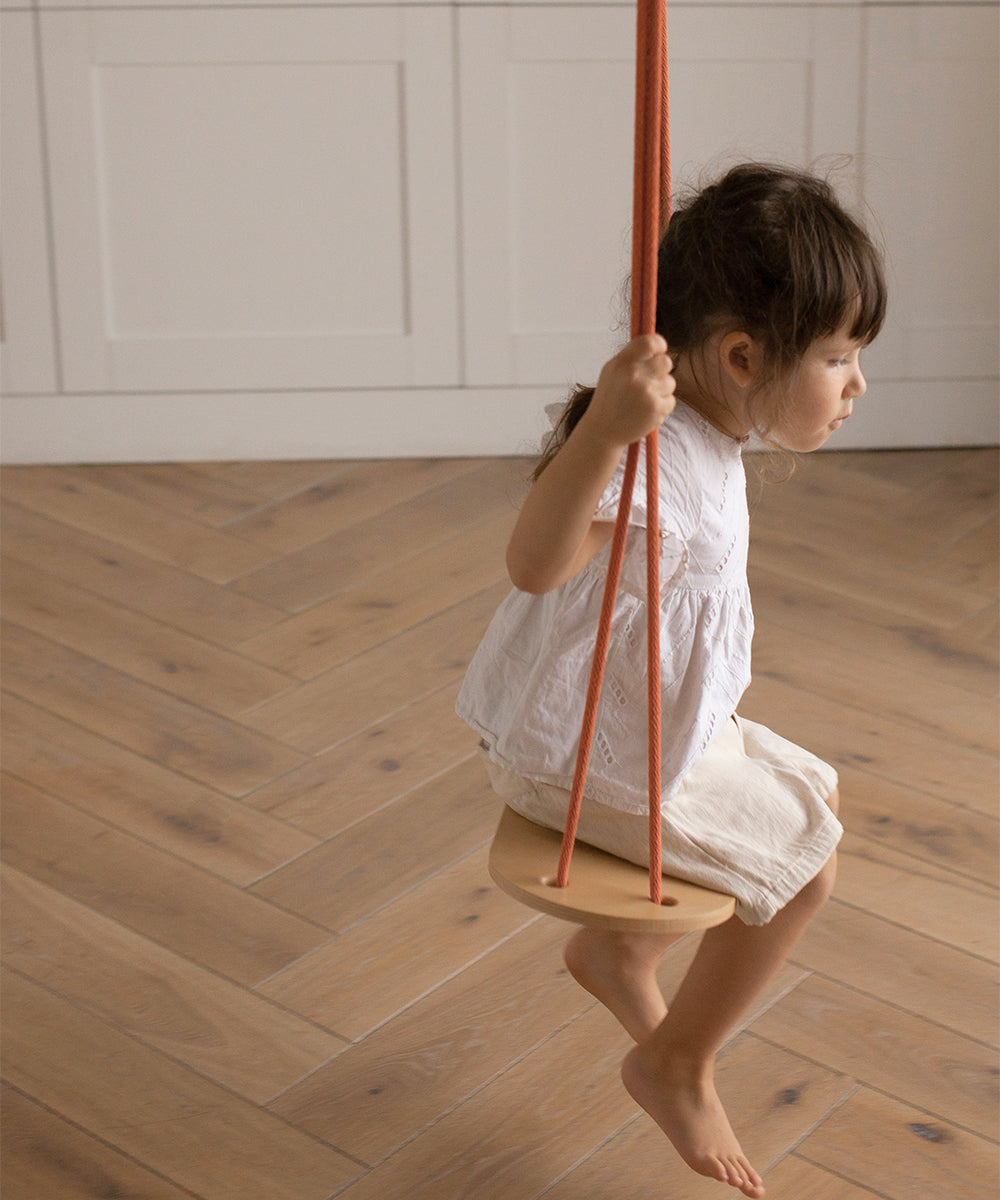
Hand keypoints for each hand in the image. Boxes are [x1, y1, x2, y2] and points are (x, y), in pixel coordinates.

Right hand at [580, 334, 675, 449]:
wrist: (603, 431)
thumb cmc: (609, 399)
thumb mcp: (612, 371)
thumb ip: (632, 357)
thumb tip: (656, 344)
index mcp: (622, 363)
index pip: (650, 342)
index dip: (659, 345)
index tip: (659, 351)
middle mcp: (634, 375)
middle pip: (666, 362)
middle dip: (662, 370)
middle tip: (651, 380)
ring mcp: (646, 392)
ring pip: (670, 382)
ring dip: (661, 390)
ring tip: (643, 400)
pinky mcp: (656, 409)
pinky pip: (671, 400)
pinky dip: (661, 406)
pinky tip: (646, 411)